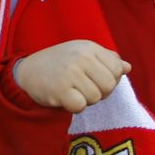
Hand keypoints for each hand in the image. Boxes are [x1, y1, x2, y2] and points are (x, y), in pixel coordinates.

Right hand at [12, 40, 129, 112]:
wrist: (27, 71)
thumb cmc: (59, 64)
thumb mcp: (82, 55)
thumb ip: (106, 60)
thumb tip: (127, 67)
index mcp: (88, 47)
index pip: (117, 69)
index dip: (109, 79)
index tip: (95, 79)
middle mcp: (80, 56)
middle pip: (109, 85)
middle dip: (99, 92)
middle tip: (83, 88)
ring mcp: (70, 72)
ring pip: (96, 97)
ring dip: (86, 100)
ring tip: (72, 91)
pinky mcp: (60, 89)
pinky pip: (81, 106)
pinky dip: (75, 107)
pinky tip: (65, 98)